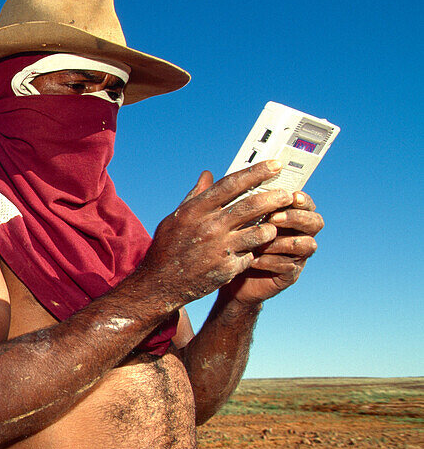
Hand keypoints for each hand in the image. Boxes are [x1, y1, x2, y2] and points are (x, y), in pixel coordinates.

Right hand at [139, 161, 297, 306]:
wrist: (161, 283)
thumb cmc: (168, 246)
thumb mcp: (176, 217)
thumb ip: (196, 196)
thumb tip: (208, 174)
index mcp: (196, 210)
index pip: (232, 184)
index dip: (256, 172)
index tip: (275, 165)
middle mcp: (209, 227)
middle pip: (252, 205)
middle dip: (275, 198)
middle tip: (289, 195)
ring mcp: (220, 248)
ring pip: (260, 232)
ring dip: (271, 227)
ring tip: (275, 224)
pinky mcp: (227, 268)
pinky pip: (252, 254)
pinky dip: (255, 250)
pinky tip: (256, 249)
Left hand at [222, 190, 323, 304]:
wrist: (223, 274)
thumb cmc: (228, 240)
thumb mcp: (225, 218)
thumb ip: (221, 197)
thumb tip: (206, 174)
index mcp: (286, 214)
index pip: (303, 202)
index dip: (302, 198)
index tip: (291, 194)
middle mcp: (296, 233)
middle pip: (314, 221)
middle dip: (297, 218)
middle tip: (275, 217)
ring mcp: (295, 255)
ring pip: (307, 245)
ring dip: (285, 241)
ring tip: (265, 240)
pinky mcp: (289, 274)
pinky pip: (289, 267)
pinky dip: (273, 262)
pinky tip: (255, 260)